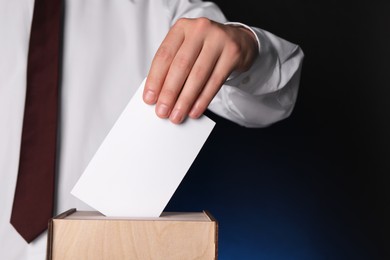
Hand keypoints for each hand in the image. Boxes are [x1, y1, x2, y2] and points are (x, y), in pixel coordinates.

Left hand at [143, 17, 257, 123]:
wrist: (237, 40)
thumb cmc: (205, 47)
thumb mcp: (186, 48)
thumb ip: (172, 66)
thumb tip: (159, 95)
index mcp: (182, 27)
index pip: (164, 55)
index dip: (155, 79)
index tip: (149, 98)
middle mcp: (200, 30)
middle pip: (181, 66)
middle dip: (169, 93)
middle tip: (162, 111)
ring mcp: (218, 40)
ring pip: (198, 76)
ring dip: (185, 100)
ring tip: (177, 115)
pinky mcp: (232, 53)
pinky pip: (215, 82)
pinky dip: (203, 99)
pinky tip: (194, 110)